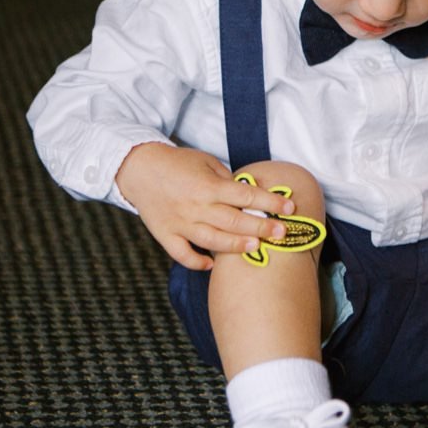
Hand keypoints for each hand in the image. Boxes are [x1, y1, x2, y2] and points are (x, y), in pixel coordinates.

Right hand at [115, 142, 296, 270]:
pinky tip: (212, 265)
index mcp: (208, 186)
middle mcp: (196, 206)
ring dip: (235, 246)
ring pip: (212, 240)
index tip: (289, 208)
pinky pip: (182, 254)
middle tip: (283, 233)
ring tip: (256, 248)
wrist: (138, 168)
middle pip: (234, 220)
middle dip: (261, 227)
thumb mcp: (206, 162)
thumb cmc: (177, 163)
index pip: (245, 195)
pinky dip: (197, 261)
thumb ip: (227, 181)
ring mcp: (180, 223)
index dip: (269, 202)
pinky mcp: (165, 234)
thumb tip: (249, 197)